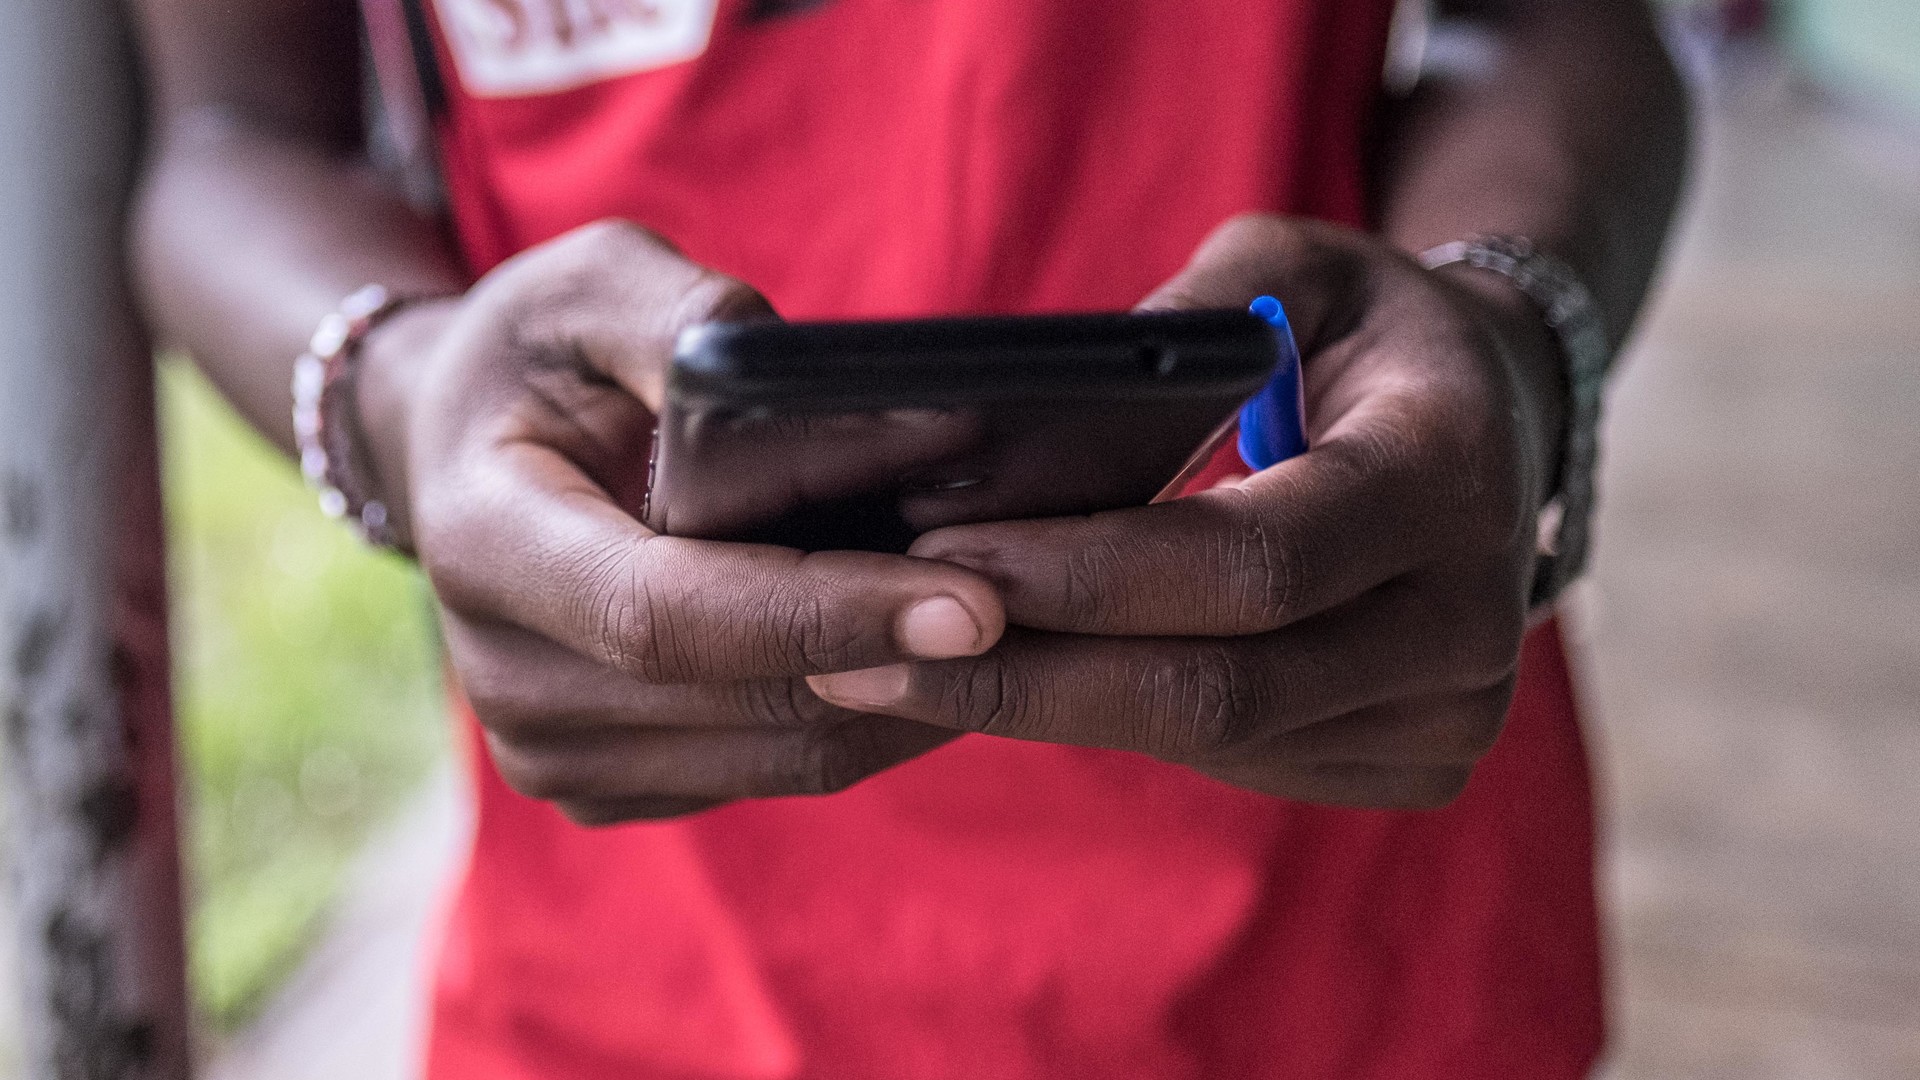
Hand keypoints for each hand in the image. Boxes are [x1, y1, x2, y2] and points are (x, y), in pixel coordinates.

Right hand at [358, 221, 1006, 823]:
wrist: (456, 456)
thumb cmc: (539, 354)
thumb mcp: (592, 285)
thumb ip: (695, 321)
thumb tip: (853, 398)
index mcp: (485, 542)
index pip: (673, 613)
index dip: (828, 612)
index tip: (973, 603)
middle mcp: (503, 675)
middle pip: (750, 698)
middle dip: (906, 655)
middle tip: (1043, 599)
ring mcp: (551, 750)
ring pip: (785, 754)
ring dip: (911, 697)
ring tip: (1014, 623)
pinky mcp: (603, 785)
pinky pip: (777, 772)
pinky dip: (873, 717)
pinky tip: (936, 653)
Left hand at [809, 215, 1566, 808]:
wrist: (1495, 429)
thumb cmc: (1363, 336)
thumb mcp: (1289, 274)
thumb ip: (1173, 341)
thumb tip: (1013, 451)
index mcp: (1448, 474)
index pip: (1251, 561)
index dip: (1084, 575)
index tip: (933, 561)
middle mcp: (1469, 618)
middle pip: (1218, 688)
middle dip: (1024, 674)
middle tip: (863, 651)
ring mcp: (1447, 712)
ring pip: (1212, 740)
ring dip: (1045, 705)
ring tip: (900, 663)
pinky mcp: (1411, 763)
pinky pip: (1234, 762)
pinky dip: (1115, 721)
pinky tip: (1019, 679)